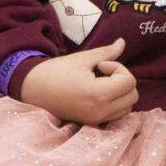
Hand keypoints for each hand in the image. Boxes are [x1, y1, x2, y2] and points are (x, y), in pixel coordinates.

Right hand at [20, 38, 138, 124]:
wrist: (33, 89)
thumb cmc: (56, 71)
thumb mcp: (82, 59)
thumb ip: (106, 53)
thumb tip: (122, 43)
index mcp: (98, 95)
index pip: (129, 82)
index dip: (119, 68)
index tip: (101, 65)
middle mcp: (100, 112)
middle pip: (132, 96)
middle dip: (123, 80)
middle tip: (103, 72)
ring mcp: (96, 120)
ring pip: (127, 108)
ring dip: (121, 93)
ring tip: (102, 82)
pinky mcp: (92, 123)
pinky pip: (116, 115)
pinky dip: (115, 103)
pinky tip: (100, 93)